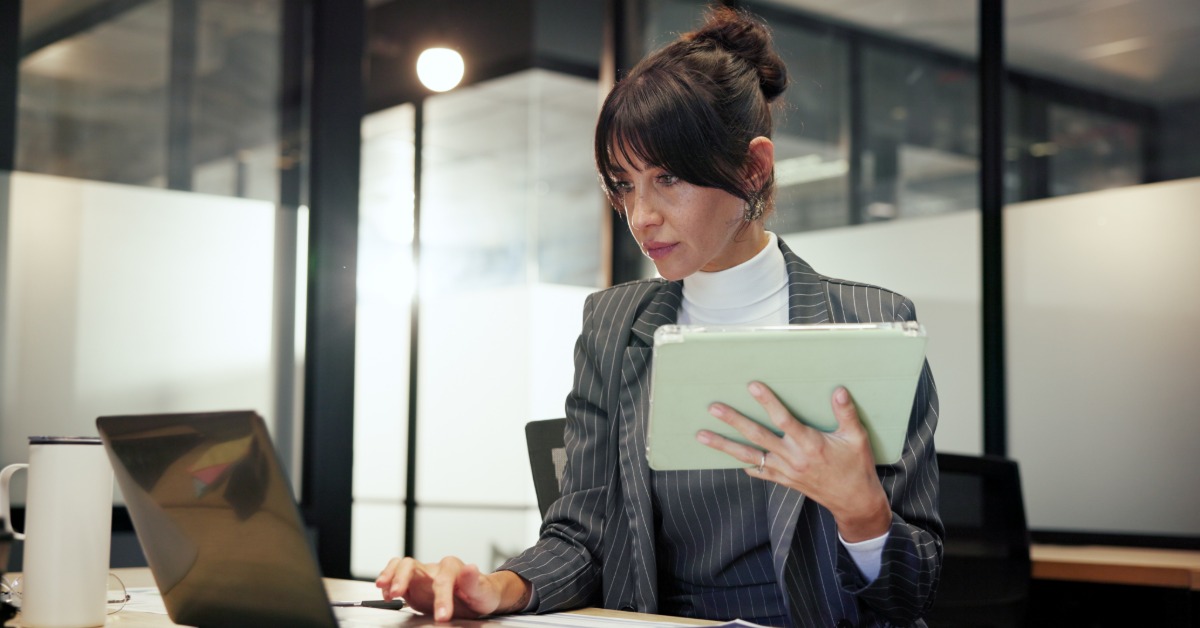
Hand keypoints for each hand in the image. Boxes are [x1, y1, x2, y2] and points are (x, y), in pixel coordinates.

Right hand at [375, 556, 530, 621]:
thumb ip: (474, 582)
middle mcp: (434, 568)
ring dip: (390, 575)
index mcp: (452, 567)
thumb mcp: (483, 591)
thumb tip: (470, 567)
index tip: (442, 616)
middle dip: (402, 578)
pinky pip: (397, 577)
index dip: (441, 598)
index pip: (443, 579)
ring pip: (401, 566)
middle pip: (412, 565)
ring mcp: (422, 576)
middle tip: (396, 593)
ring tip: (384, 589)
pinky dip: (388, 583)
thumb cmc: (481, 593)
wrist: (477, 596)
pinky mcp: (414, 585)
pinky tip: (386, 594)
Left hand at [697, 383, 891, 541]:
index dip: (767, 402)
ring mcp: (785, 470)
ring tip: (702, 436)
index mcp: (810, 444)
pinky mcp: (783, 480)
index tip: (752, 386)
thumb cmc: (856, 467)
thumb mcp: (856, 438)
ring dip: (724, 446)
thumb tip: (839, 390)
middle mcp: (792, 457)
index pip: (783, 419)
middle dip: (733, 421)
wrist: (853, 501)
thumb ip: (846, 414)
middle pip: (757, 436)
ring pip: (749, 456)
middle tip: (714, 408)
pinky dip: (744, 464)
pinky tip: (730, 457)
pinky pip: (758, 472)